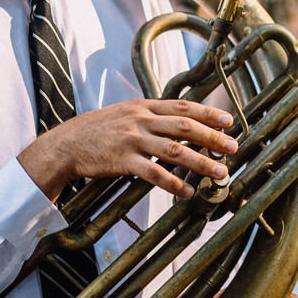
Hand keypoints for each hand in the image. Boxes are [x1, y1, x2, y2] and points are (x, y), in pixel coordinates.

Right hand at [18, 99, 237, 201]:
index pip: (183, 106)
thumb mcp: (124, 113)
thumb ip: (149, 116)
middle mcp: (140, 119)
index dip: (208, 113)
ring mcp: (131, 139)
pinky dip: (173, 183)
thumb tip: (179, 122)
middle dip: (212, 137)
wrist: (65, 144)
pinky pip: (153, 173)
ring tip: (219, 172)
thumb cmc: (96, 131)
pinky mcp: (122, 160)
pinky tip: (187, 191)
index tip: (228, 121)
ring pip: (174, 150)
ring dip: (200, 162)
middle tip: (233, 146)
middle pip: (184, 126)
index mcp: (143, 106)